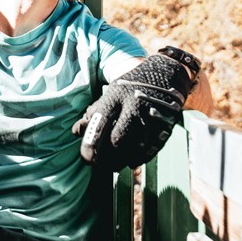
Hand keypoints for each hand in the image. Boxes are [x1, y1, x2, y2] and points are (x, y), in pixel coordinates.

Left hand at [72, 54, 192, 170]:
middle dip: (106, 157)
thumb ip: (93, 113)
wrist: (166, 75)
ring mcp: (152, 116)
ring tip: (113, 165)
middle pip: (117, 140)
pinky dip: (139, 159)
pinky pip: (151, 150)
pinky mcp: (165, 126)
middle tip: (99, 164)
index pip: (100, 123)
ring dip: (122, 162)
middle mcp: (134, 105)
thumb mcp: (110, 94)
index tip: (86, 159)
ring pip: (135, 149)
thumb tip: (75, 132)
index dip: (91, 144)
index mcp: (116, 95)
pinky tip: (131, 161)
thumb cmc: (130, 87)